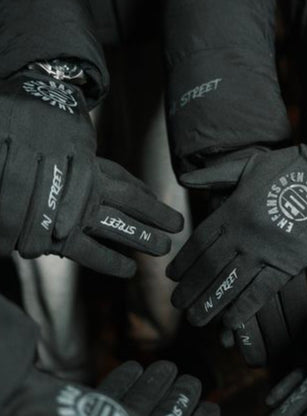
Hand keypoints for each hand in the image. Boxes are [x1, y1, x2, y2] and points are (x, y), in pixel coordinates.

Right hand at [0, 72, 183, 275]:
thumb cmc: (20, 145)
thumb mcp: (49, 145)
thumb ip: (66, 160)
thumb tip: (78, 160)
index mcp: (82, 160)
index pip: (119, 175)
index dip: (140, 189)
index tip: (153, 197)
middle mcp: (84, 183)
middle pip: (130, 198)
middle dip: (155, 212)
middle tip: (179, 225)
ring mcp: (75, 208)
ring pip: (120, 223)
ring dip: (143, 235)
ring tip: (164, 248)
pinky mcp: (60, 234)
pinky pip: (92, 251)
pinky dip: (111, 261)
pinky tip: (129, 270)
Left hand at [167, 143, 306, 327]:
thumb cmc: (290, 165)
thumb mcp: (248, 164)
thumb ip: (214, 175)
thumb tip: (184, 178)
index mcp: (233, 209)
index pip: (200, 242)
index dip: (184, 262)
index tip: (172, 277)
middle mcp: (245, 233)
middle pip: (209, 267)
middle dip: (191, 289)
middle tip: (177, 305)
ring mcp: (267, 250)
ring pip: (230, 283)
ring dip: (210, 303)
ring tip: (195, 319)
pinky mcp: (291, 263)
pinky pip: (261, 291)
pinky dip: (244, 308)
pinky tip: (229, 322)